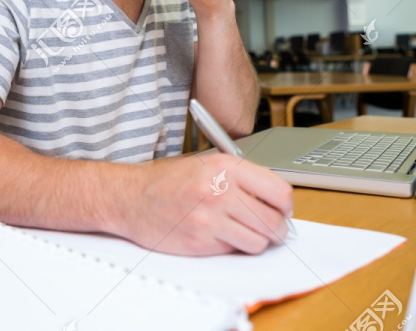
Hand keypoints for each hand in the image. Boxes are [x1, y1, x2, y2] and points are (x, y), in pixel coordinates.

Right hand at [117, 153, 292, 255]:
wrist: (130, 197)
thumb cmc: (167, 181)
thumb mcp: (206, 165)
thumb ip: (241, 179)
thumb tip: (275, 201)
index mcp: (226, 166)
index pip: (280, 191)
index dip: (285, 206)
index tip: (281, 211)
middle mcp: (221, 190)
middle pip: (274, 221)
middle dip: (275, 229)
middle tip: (266, 228)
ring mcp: (210, 217)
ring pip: (259, 241)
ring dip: (253, 241)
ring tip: (237, 231)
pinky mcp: (201, 241)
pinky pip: (234, 250)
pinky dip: (230, 246)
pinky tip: (214, 234)